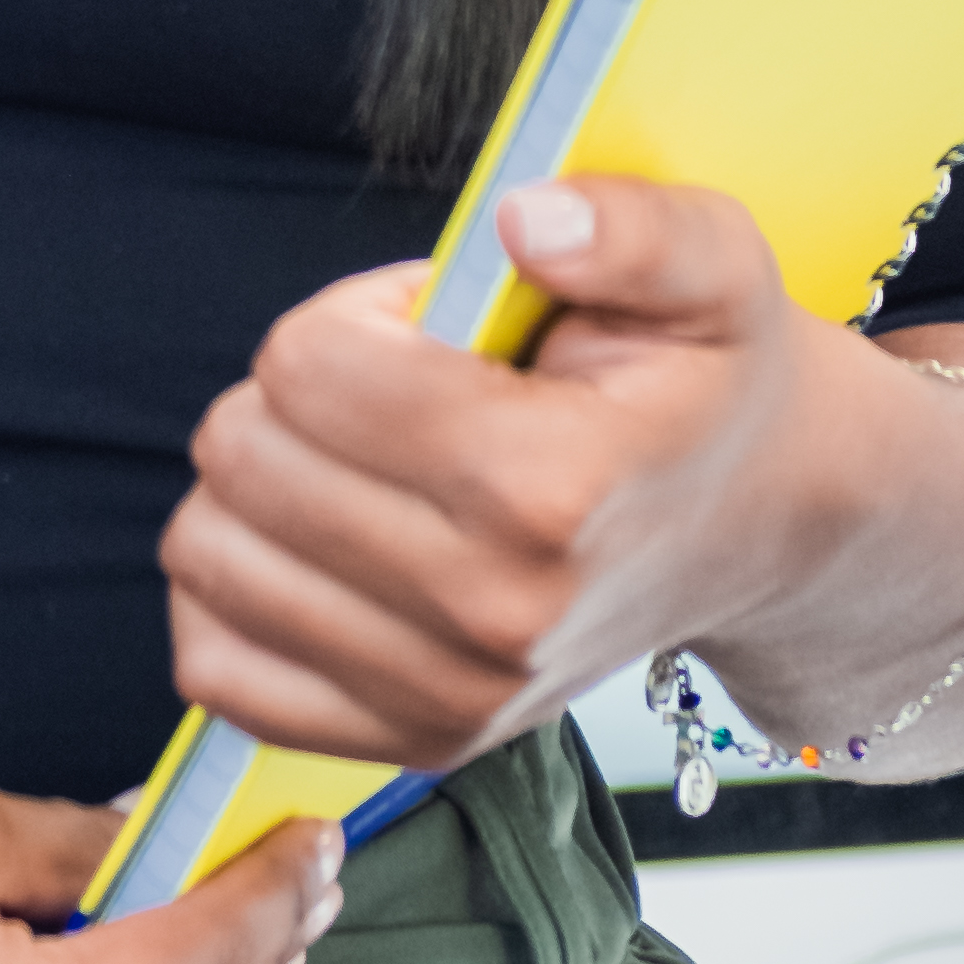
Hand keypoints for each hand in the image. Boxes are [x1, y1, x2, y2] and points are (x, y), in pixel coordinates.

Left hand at [160, 179, 883, 771]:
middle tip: (397, 394)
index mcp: (551, 483)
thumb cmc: (702, 383)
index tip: (427, 330)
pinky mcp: (410, 741)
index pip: (308, 367)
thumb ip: (627, 224)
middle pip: (247, 455)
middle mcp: (494, 610)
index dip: (351, 317)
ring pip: (209, 554)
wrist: (754, 522)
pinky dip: (232, 594)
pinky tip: (310, 544)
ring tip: (367, 464)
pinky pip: (217, 665)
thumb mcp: (709, 261)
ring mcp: (449, 694)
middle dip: (295, 391)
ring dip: (259, 483)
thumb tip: (523, 222)